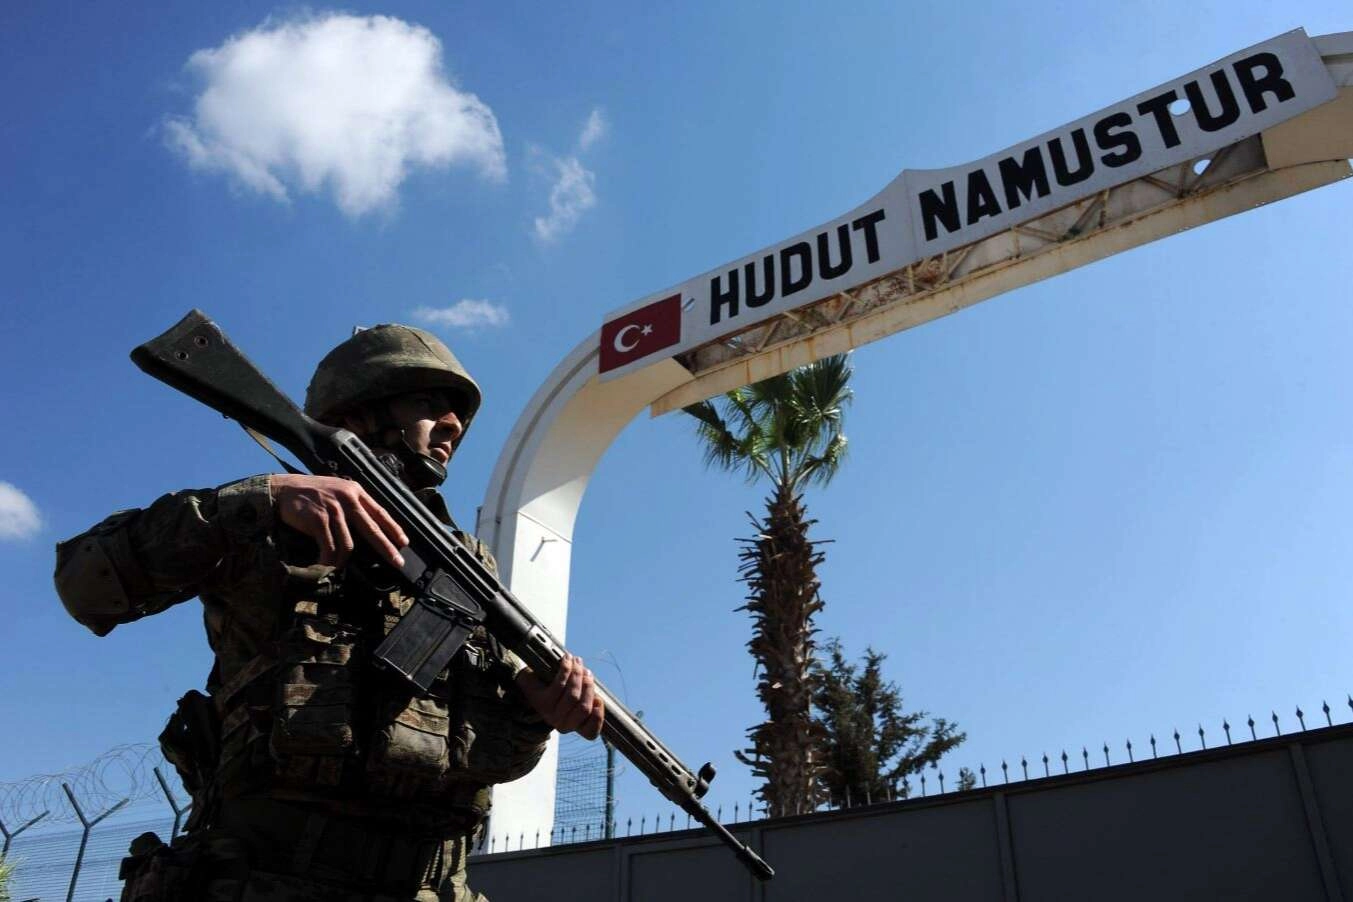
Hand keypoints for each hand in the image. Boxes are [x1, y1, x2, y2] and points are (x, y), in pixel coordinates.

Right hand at [269, 474, 407, 568]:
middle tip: (397, 562)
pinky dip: (329, 559)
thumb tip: (368, 526)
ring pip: (348, 543)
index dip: (393, 528)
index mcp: (355, 491)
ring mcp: (333, 509)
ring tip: (339, 567)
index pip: (380, 512)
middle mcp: (347, 499)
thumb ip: (352, 504)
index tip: (403, 542)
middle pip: (371, 529)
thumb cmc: (311, 493)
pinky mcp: (319, 520)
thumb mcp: (337, 491)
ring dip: (344, 560)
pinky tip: (326, 564)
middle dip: (386, 548)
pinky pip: (329, 546)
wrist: (283, 489)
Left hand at [515, 654, 604, 739]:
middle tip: (588, 672)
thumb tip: (591, 681)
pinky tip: (568, 659)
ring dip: (578, 675)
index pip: (590, 732)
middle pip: (583, 708)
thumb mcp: (573, 696)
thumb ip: (586, 693)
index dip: (598, 717)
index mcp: (574, 725)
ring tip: (578, 662)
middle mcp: (562, 724)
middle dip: (588, 687)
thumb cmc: (557, 690)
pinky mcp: (541, 701)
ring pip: (572, 695)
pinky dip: (566, 669)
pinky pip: (559, 684)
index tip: (599, 700)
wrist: (529, 684)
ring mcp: (551, 714)